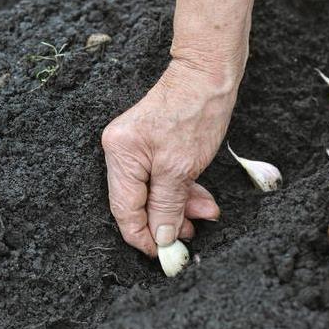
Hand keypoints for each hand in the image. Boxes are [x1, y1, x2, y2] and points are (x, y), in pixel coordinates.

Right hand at [101, 59, 239, 256]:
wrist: (209, 73)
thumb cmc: (196, 111)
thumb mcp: (182, 168)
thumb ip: (167, 206)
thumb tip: (161, 237)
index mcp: (120, 155)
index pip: (124, 210)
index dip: (143, 237)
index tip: (164, 255)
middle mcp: (121, 151)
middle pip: (138, 202)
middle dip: (166, 221)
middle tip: (191, 236)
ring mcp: (136, 147)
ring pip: (154, 191)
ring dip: (180, 206)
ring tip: (205, 215)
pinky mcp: (152, 144)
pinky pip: (162, 177)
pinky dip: (181, 190)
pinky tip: (201, 199)